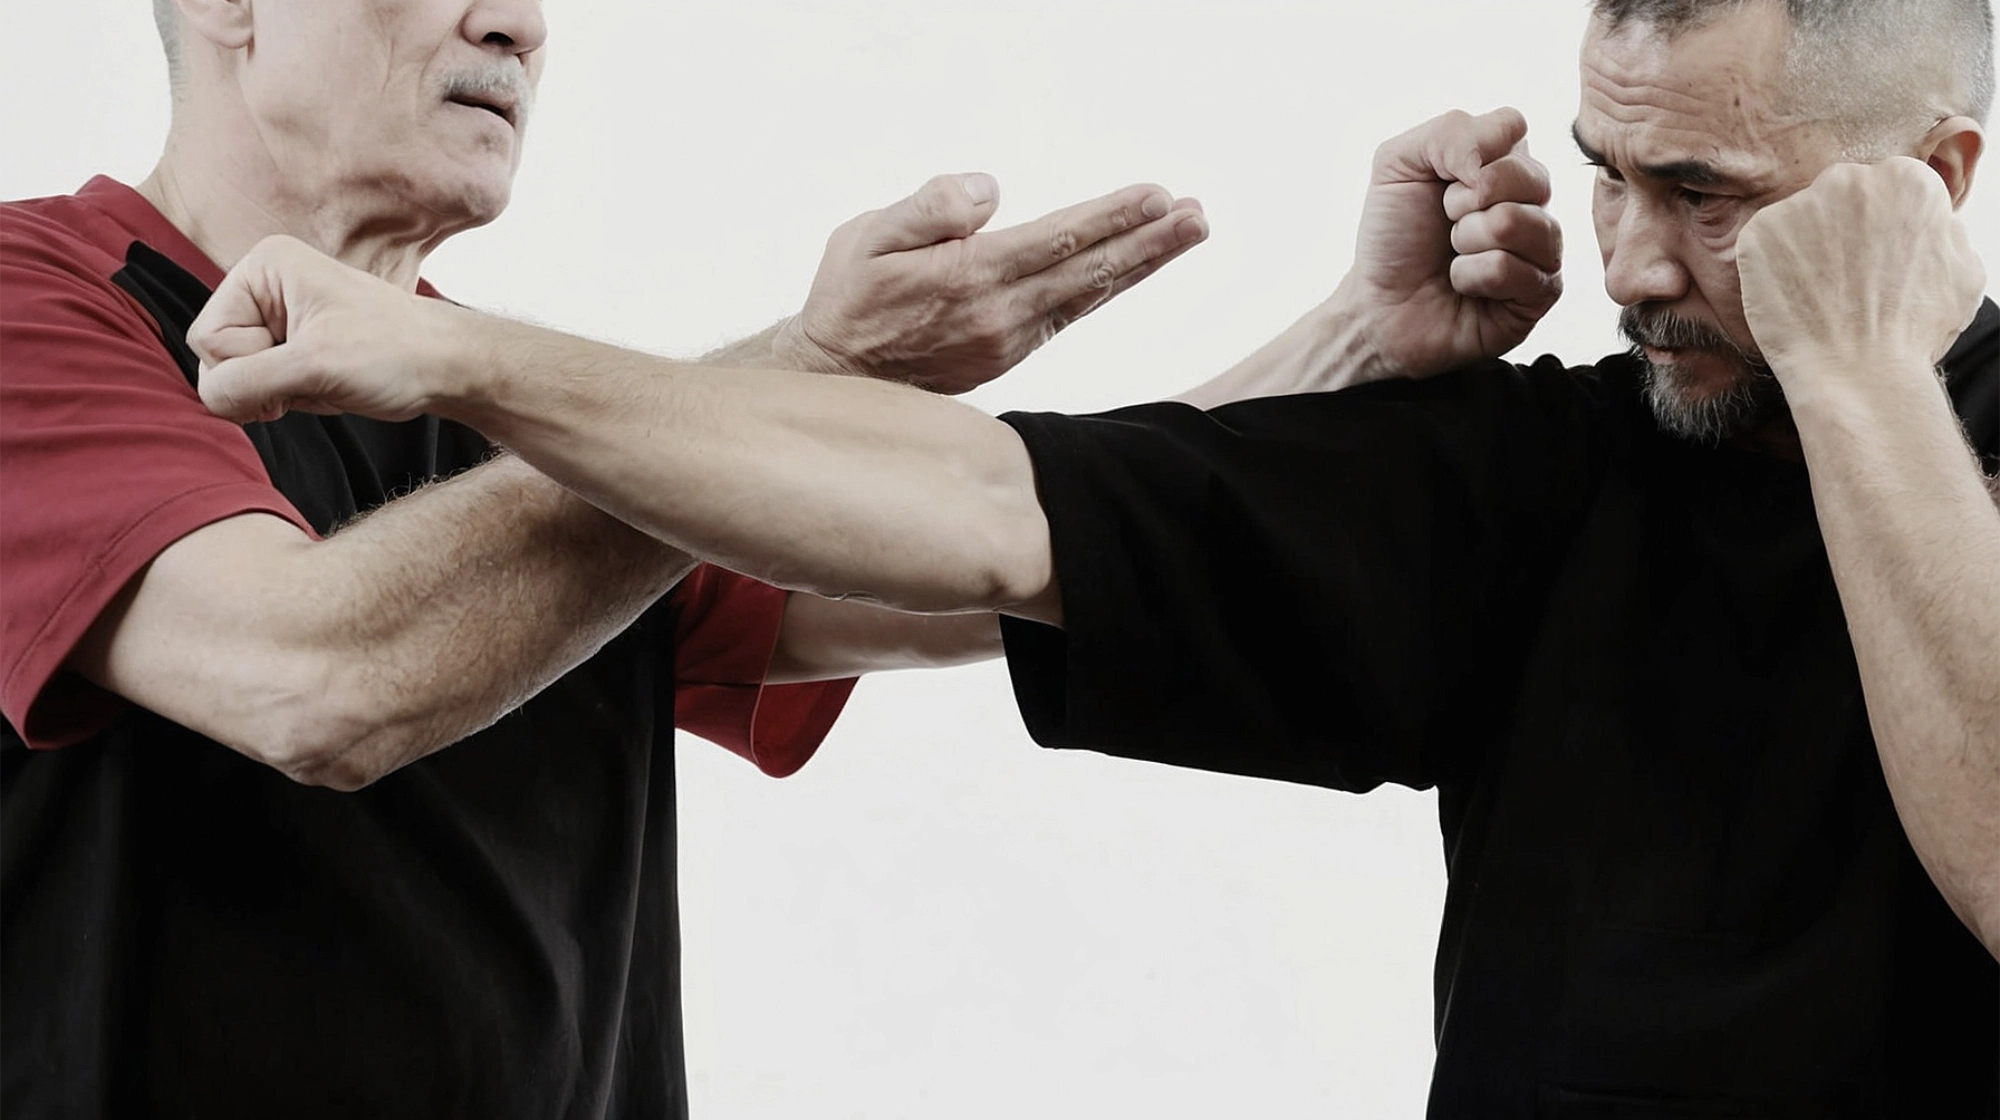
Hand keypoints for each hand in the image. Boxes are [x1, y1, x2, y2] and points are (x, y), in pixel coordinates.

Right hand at [190, 235, 458, 423]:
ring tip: (328, 378)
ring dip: (283, 393)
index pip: (208, 338)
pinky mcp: (292, 345)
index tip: (305, 363)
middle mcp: (265, 285)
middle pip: (219, 359)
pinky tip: (330, 386)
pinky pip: (265, 386)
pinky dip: (295, 397)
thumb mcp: (313, 366)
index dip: (250, 366)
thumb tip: (209, 397)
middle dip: (267, 382)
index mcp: (263, 266)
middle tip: (318, 375)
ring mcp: (277, 316)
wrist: (447, 368)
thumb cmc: (395, 353)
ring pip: (242, 378)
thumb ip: (246, 381)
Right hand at [774, 173, 1208, 393]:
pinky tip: (1131, 268)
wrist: (836, 377)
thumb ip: (929, 208)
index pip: (1057, 240)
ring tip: (1186, 232)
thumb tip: (988, 192)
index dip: (1112, 217)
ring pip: (1088, 295)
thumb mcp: (867, 236)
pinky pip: (1070, 314)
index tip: (1157, 195)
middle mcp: (999, 315)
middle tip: (1197, 215)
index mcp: (969, 278)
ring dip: (1141, 262)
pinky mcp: (1009, 354)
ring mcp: (1009, 340)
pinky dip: (1107, 288)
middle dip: (1149, 240)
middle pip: (1089, 271)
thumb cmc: (849, 297)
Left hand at [1331, 107, 1563, 380]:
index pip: (1514, 126)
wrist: (1379, 305)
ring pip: (1518, 224)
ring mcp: (1543, 247)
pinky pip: (1510, 270)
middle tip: (1446, 226)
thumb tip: (1490, 164)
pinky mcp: (1542, 293)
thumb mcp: (1397, 164)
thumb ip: (1448, 132)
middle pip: (1529, 177)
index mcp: (1505, 163)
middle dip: (1463, 204)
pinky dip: (1469, 277)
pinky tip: (1463, 286)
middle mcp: (1532, 201)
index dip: (1466, 157)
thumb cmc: (1393, 236)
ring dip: (1467, 241)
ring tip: (1454, 257)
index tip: (1441, 185)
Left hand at [1739, 158, 1984, 382]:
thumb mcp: (1962, 268)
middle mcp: (1852, 180)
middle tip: (1847, 277)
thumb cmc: (1915, 330)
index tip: (1878, 259)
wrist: (1860, 372)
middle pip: (1842, 197)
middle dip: (1843, 230)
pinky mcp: (1759, 232)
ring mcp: (1801, 203)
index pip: (1887, 189)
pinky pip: (1764, 244)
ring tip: (1821, 293)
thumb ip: (1942, 230)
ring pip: (1802, 219)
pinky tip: (1792, 297)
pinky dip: (1772, 268)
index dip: (1881, 229)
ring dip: (1807, 247)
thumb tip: (1930, 221)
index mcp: (1907, 179)